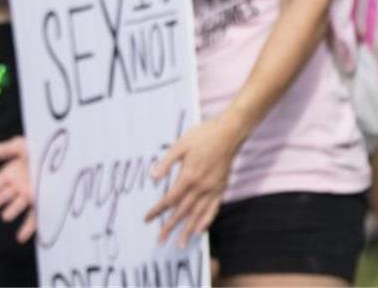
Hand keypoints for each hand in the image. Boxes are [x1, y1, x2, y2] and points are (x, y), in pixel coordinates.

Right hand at [0, 137, 35, 243]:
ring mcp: (29, 196)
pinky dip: (26, 229)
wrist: (66, 151)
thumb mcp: (21, 146)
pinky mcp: (42, 202)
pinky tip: (21, 238)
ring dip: (10, 211)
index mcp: (12, 174)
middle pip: (2, 198)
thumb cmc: (43, 146)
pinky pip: (33, 218)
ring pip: (14, 208)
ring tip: (7, 214)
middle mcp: (19, 186)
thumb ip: (2, 150)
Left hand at [145, 115, 242, 246]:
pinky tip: (200, 230)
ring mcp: (213, 188)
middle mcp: (201, 186)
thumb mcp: (181, 145)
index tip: (147, 219)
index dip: (157, 210)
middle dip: (170, 226)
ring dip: (188, 230)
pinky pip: (214, 208)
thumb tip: (153, 177)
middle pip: (182, 211)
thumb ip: (166, 163)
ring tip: (180, 244)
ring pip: (198, 214)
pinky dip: (207, 220)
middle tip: (160, 240)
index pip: (170, 199)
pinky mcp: (221, 187)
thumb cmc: (204, 135)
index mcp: (188, 176)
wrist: (229, 132)